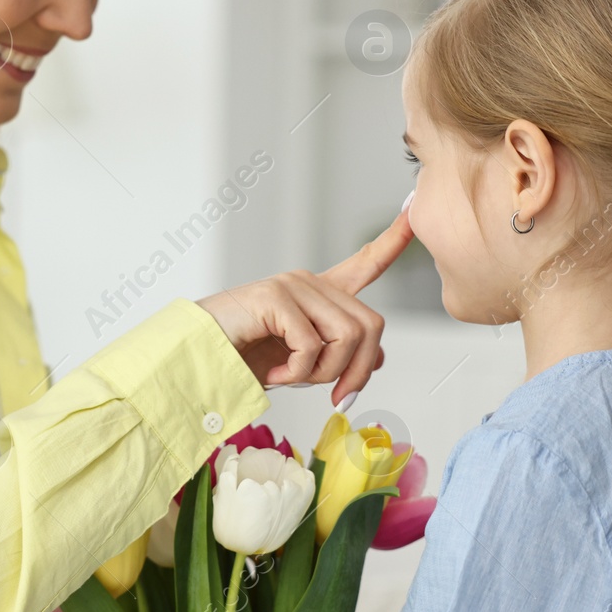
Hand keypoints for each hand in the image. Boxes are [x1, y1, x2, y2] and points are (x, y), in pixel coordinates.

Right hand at [196, 202, 413, 407]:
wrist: (197, 358)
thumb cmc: (244, 358)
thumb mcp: (302, 361)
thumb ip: (339, 354)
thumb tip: (378, 357)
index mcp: (319, 294)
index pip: (365, 263)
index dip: (392, 242)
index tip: (413, 214)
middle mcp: (310, 283)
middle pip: (371, 325)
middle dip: (358, 371)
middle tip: (335, 396)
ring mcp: (293, 286)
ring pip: (347, 337)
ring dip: (325, 373)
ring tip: (293, 379)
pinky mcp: (276, 298)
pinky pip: (312, 345)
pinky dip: (297, 373)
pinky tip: (274, 375)